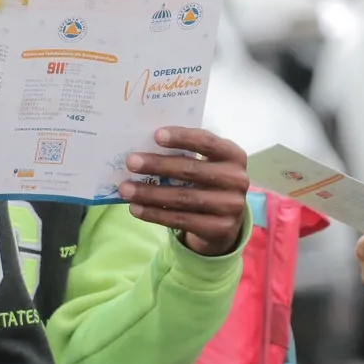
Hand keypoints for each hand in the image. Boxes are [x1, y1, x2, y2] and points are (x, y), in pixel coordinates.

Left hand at [119, 127, 249, 256]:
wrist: (225, 223)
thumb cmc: (208, 183)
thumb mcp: (207, 165)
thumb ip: (186, 155)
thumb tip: (144, 149)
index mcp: (234, 155)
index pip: (208, 142)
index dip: (182, 138)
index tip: (156, 135)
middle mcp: (237, 179)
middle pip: (191, 170)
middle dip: (158, 165)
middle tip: (131, 162)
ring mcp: (231, 206)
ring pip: (183, 197)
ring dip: (150, 193)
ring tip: (126, 189)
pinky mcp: (219, 228)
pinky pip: (181, 219)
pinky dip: (155, 214)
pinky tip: (136, 208)